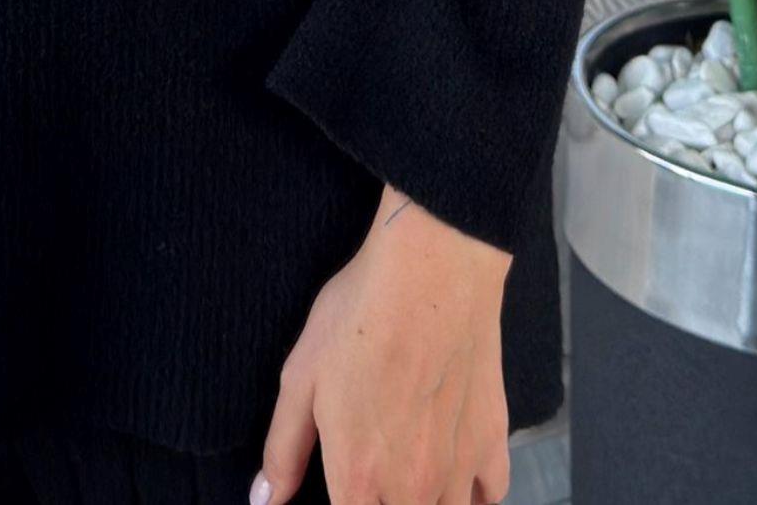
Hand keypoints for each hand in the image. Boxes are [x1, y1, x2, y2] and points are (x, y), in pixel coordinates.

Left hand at [252, 186, 512, 504]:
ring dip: (426, 504)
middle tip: (373, 478)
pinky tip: (452, 469)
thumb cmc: (359, 320)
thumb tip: (263, 499)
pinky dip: (470, 494)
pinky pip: (488, 498)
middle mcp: (412, 491)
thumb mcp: (301, 376)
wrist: (432, 274)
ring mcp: (458, 473)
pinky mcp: (493, 445)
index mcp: (358, 480)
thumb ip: (283, 448)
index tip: (341, 489)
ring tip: (407, 478)